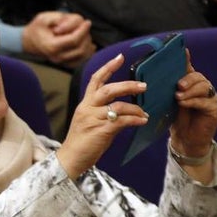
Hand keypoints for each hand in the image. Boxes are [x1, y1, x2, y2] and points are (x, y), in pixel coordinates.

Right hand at [21, 11, 94, 66]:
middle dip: (86, 35)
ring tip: (82, 32)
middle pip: (81, 48)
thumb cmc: (37, 28)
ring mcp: (62, 62)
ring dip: (87, 42)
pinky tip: (87, 42)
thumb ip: (59, 18)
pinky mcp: (67, 63)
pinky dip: (88, 51)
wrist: (29, 41)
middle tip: (83, 26)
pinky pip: (83, 59)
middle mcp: (57, 57)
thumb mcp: (44, 18)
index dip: (83, 30)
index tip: (87, 22)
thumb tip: (74, 23)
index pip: (74, 40)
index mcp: (51, 46)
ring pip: (84, 55)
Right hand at [56, 54, 146, 178]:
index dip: (108, 68)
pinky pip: (122, 121)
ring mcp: (93, 119)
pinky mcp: (101, 130)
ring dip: (136, 108)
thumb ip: (104, 112)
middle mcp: (88, 108)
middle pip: (108, 89)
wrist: (71, 158)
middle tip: (144, 85)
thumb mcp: (90, 122)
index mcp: (85, 104)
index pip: (95, 80)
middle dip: (128, 85)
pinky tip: (142, 121)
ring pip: (118, 106)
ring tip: (145, 113)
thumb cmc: (82, 141)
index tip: (120, 58)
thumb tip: (126, 110)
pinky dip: (135, 120)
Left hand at [169, 50, 216, 163]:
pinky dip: (193, 101)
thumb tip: (151, 77)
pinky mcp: (212, 109)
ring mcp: (209, 98)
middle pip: (198, 76)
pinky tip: (183, 103)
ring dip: (190, 90)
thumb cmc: (175, 119)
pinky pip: (205, 102)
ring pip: (203, 87)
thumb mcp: (166, 102)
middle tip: (178, 84)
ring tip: (178, 96)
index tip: (182, 50)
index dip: (185, 59)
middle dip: (187, 78)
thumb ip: (164, 89)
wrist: (186, 139)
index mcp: (188, 83)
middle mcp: (201, 87)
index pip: (188, 68)